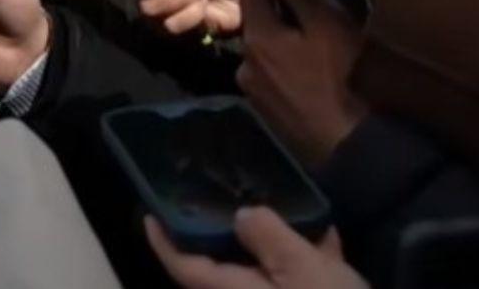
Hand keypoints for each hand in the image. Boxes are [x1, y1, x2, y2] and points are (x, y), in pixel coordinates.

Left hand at [145, 209, 365, 288]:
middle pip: (223, 270)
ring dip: (274, 246)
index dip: (163, 242)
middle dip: (227, 236)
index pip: (184, 269)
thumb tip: (242, 215)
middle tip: (226, 199)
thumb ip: (268, 236)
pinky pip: (292, 284)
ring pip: (262, 274)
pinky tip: (327, 241)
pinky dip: (305, 262)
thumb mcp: (303, 268)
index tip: (150, 215)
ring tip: (289, 212)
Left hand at [238, 0, 366, 168]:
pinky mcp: (270, 114)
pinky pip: (276, 76)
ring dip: (288, 40)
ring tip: (323, 42)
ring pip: (269, 49)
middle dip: (284, 9)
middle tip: (320, 7)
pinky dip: (291, 67)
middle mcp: (245, 64)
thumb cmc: (345, 80)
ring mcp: (255, 93)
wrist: (354, 150)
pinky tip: (318, 73)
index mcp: (255, 37)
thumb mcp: (328, 24)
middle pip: (260, 20)